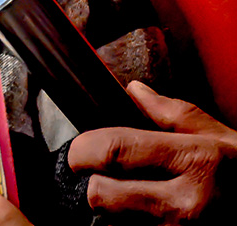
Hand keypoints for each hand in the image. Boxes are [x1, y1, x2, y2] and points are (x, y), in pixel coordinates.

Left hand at [68, 81, 236, 223]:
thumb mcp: (225, 140)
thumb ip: (176, 116)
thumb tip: (135, 92)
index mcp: (196, 161)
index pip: (114, 150)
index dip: (84, 149)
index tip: (81, 149)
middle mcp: (186, 203)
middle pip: (101, 194)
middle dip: (93, 182)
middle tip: (102, 174)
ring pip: (112, 221)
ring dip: (113, 209)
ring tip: (131, 197)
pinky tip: (147, 216)